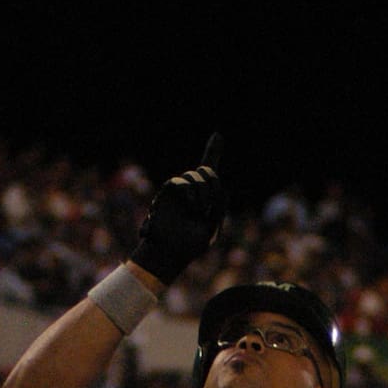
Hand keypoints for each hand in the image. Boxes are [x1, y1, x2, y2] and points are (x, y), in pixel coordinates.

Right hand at [132, 133, 224, 283]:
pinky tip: (192, 205)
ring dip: (202, 192)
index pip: (210, 174)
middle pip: (207, 172)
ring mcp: (181, 192)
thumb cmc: (192, 244)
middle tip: (208, 207)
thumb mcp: (213, 223)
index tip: (217, 135)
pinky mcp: (168, 192)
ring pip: (195, 175)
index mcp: (206, 200)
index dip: (213, 151)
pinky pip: (181, 181)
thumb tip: (214, 178)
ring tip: (198, 210)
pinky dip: (189, 191)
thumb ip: (218, 201)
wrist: (172, 252)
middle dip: (212, 185)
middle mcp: (194, 193)